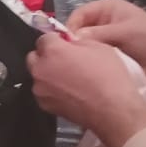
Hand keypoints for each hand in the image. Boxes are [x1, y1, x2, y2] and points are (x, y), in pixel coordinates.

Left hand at [30, 33, 145, 146]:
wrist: (110, 108)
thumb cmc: (108, 77)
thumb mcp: (98, 47)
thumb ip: (77, 42)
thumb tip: (69, 43)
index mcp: (53, 52)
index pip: (44, 38)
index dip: (56, 40)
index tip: (64, 43)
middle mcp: (40, 69)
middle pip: (35, 57)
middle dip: (47, 56)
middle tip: (65, 59)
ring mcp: (39, 88)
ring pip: (38, 75)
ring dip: (49, 74)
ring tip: (70, 78)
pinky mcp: (43, 104)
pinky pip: (43, 91)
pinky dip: (52, 89)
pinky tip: (69, 91)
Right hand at [70, 0, 145, 93]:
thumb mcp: (125, 32)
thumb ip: (98, 33)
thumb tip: (70, 39)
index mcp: (107, 9)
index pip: (79, 14)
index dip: (71, 27)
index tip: (67, 44)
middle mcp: (102, 22)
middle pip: (77, 29)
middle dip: (73, 42)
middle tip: (69, 57)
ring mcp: (102, 39)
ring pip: (81, 44)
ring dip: (79, 54)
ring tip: (75, 65)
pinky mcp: (103, 55)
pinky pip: (88, 57)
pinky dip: (84, 63)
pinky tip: (81, 70)